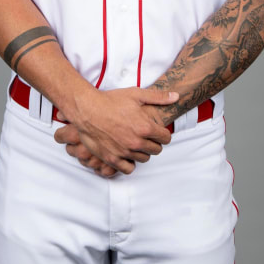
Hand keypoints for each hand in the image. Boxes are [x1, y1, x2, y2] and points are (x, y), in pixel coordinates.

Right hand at [54, 87, 178, 174]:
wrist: (87, 109)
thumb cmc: (111, 101)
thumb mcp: (136, 94)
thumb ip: (158, 97)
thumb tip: (176, 96)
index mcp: (145, 127)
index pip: (165, 138)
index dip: (162, 133)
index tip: (156, 130)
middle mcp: (137, 142)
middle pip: (156, 150)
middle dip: (153, 142)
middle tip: (145, 135)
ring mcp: (124, 152)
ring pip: (144, 159)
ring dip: (142, 152)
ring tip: (134, 142)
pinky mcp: (112, 159)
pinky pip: (128, 169)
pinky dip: (129, 163)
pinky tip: (126, 153)